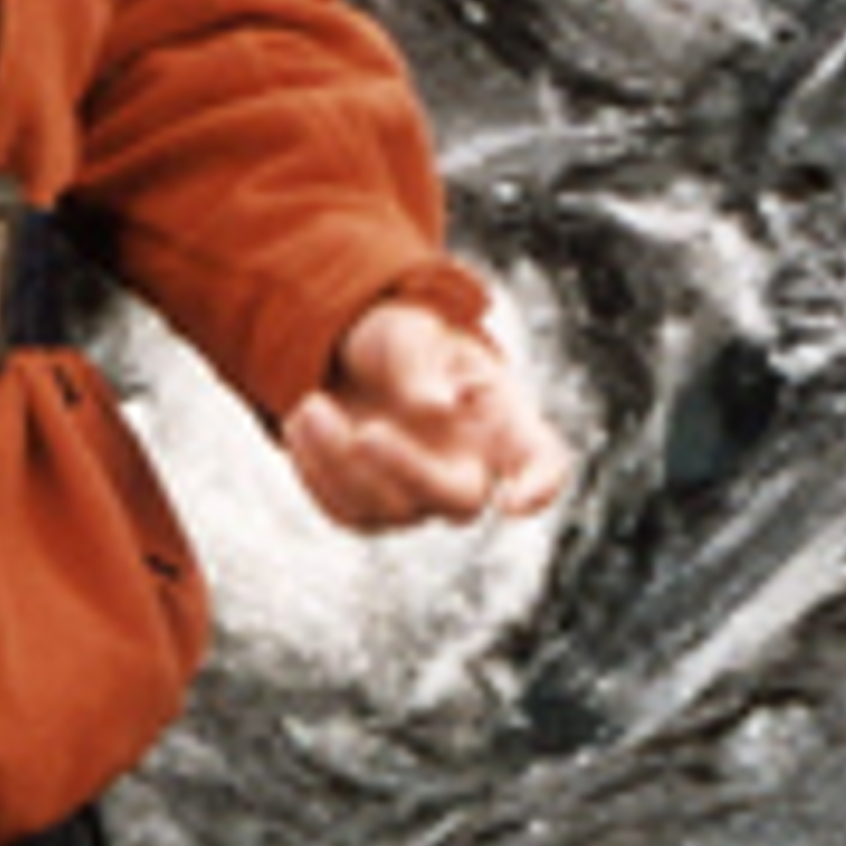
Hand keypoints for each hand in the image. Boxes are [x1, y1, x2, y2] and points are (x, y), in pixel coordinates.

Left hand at [280, 294, 568, 533]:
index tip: (517, 501)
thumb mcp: (408, 330)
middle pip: (459, 501)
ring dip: (343, 464)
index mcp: (501, 419)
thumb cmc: (397, 338)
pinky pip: (348, 515)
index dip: (539, 486)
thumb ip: (420, 362)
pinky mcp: (374, 511)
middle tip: (364, 432)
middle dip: (407, 469)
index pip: (543, 461)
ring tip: (309, 404)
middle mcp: (471, 468)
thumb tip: (434, 407)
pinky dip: (318, 473)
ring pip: (393, 512)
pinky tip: (303, 424)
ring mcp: (422, 497)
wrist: (347, 354)